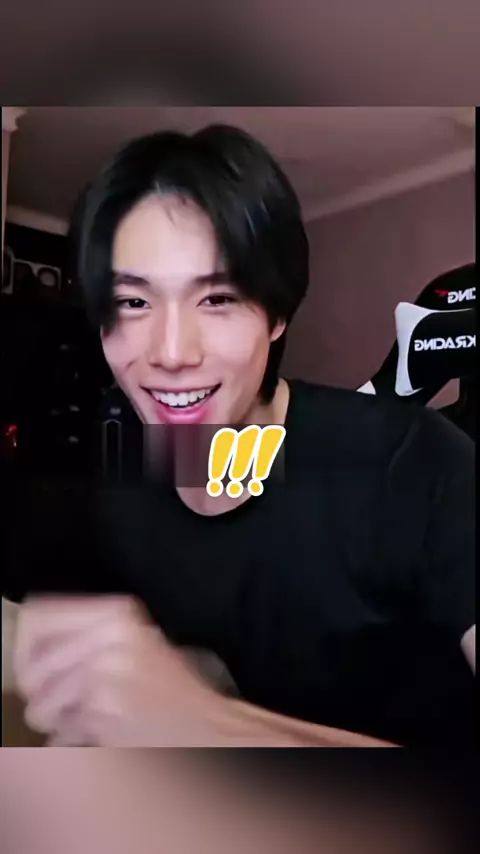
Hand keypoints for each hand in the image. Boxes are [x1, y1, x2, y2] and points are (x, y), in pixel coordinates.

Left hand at [13, 596, 226, 745]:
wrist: (210, 727)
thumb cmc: (172, 690)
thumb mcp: (134, 642)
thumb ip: (85, 635)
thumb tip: (28, 643)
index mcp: (119, 612)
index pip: (39, 615)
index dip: (27, 648)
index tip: (34, 670)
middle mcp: (111, 636)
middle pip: (34, 666)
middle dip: (38, 693)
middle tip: (59, 706)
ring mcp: (106, 674)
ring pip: (41, 705)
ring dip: (57, 722)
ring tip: (87, 720)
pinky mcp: (105, 712)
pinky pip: (61, 734)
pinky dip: (75, 742)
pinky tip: (105, 734)